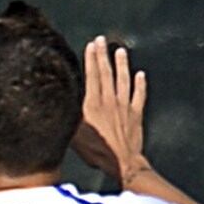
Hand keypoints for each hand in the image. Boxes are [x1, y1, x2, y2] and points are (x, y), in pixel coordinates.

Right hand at [70, 35, 148, 185]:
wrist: (123, 163)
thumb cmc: (96, 152)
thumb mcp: (74, 134)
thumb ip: (71, 116)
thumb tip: (63, 102)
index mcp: (93, 104)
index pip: (92, 75)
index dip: (92, 59)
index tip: (91, 45)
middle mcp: (110, 101)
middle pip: (107, 73)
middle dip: (104, 55)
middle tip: (102, 40)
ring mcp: (125, 107)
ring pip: (124, 80)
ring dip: (122, 64)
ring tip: (120, 51)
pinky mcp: (136, 115)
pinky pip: (139, 95)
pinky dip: (140, 84)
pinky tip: (140, 74)